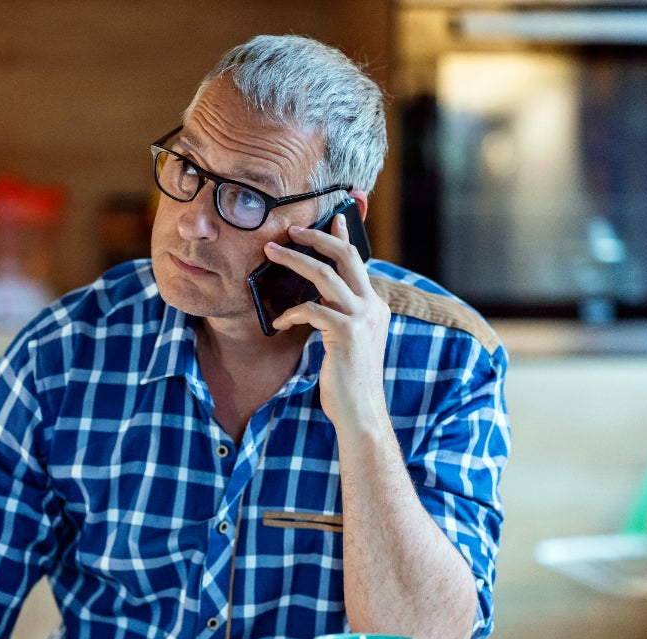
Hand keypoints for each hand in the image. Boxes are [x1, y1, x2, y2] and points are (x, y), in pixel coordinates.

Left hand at [263, 214, 391, 432]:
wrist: (360, 412)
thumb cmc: (348, 379)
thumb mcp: (348, 341)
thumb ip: (340, 315)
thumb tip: (319, 297)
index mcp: (375, 306)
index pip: (358, 262)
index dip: (344, 238)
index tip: (333, 218)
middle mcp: (373, 307)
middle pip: (345, 257)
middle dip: (316, 238)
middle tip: (289, 229)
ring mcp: (363, 318)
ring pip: (324, 275)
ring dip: (293, 261)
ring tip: (271, 253)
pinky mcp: (347, 333)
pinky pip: (310, 310)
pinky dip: (290, 314)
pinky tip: (278, 325)